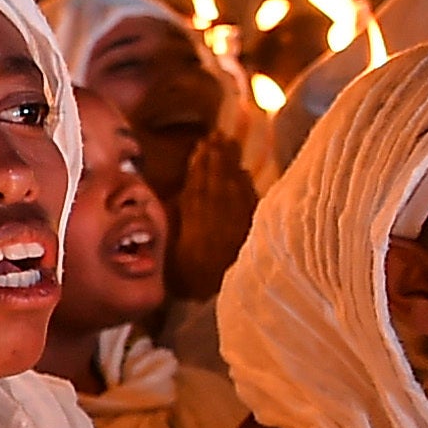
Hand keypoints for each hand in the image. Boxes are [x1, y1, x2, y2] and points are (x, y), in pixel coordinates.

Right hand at [169, 129, 260, 303]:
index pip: (199, 179)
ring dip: (232, 163)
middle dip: (218, 155)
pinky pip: (250, 197)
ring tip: (229, 145)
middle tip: (217, 135)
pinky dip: (247, 184)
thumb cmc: (196, 276)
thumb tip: (172, 198)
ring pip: (235, 182)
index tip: (202, 142)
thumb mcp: (173, 248)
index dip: (200, 161)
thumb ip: (175, 221)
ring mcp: (240, 216)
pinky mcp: (255, 226)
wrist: (233, 292)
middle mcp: (220, 208)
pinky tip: (246, 175)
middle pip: (219, 176)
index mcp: (198, 211)